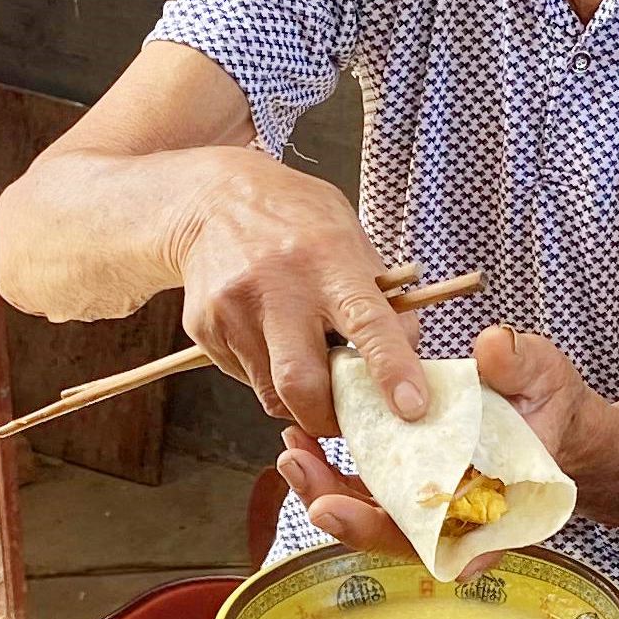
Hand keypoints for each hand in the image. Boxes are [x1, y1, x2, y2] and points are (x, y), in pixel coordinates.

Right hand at [170, 156, 423, 439]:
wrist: (211, 199)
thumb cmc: (295, 221)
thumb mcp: (350, 237)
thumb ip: (380, 297)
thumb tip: (409, 360)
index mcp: (328, 258)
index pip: (368, 323)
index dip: (392, 371)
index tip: (412, 409)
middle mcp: (278, 285)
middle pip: (303, 383)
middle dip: (330, 419)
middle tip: (346, 419)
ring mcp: (234, 309)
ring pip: (273, 394)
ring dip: (300, 400)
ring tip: (309, 368)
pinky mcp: (205, 329)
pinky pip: (248, 379)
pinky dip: (269, 378)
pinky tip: (271, 341)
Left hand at [279, 328, 614, 554]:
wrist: (541, 405)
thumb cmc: (545, 396)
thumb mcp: (542, 372)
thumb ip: (519, 364)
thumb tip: (491, 348)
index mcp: (499, 509)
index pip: (452, 542)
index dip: (407, 538)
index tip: (358, 518)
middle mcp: (456, 521)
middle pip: (395, 536)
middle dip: (348, 517)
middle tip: (307, 483)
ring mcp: (424, 506)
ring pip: (369, 517)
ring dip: (326, 493)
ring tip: (293, 455)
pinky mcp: (402, 484)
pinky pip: (360, 491)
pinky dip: (330, 473)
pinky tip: (303, 441)